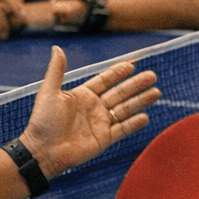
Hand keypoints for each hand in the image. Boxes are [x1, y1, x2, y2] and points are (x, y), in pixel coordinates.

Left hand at [19, 47, 160, 176]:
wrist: (42, 151)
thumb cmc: (42, 122)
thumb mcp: (49, 93)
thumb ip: (57, 71)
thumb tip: (57, 48)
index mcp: (83, 95)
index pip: (105, 80)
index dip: (118, 73)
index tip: (132, 64)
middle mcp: (95, 107)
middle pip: (120, 93)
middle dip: (136, 84)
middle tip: (152, 75)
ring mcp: (101, 123)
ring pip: (125, 109)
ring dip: (140, 101)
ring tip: (156, 92)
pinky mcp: (104, 139)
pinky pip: (122, 129)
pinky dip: (134, 124)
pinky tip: (145, 116)